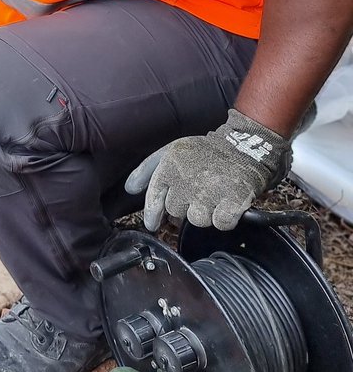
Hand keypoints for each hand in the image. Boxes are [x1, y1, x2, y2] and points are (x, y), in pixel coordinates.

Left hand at [124, 108, 291, 231]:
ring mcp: (209, 193)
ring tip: (211, 197)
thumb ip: (146, 170)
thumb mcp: (170, 152)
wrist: (242, 147)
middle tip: (195, 194)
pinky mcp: (233, 201)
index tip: (152, 224)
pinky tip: (225, 205)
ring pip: (197, 220)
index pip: (155, 198)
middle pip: (176, 212)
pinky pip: (221, 223)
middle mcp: (186, 182)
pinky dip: (224, 218)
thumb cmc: (203, 152)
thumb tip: (129, 189)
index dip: (152, 214)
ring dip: (204, 214)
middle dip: (183, 208)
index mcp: (169, 168)